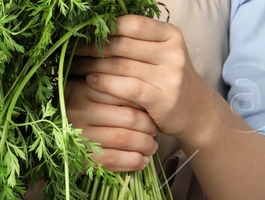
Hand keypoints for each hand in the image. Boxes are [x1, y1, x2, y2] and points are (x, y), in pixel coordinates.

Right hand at [65, 78, 158, 171]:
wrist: (42, 136)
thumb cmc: (72, 111)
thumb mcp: (86, 91)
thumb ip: (110, 87)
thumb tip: (147, 90)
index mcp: (83, 89)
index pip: (126, 93)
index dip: (146, 103)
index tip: (153, 110)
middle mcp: (78, 110)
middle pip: (129, 117)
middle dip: (149, 127)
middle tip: (155, 131)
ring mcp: (76, 136)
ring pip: (124, 139)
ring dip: (145, 145)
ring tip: (151, 147)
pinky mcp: (77, 158)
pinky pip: (112, 160)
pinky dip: (132, 162)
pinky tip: (141, 161)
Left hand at [70, 15, 218, 148]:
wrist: (196, 110)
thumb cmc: (166, 79)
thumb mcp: (158, 54)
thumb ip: (134, 42)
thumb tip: (93, 30)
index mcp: (170, 35)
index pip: (131, 24)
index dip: (103, 28)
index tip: (81, 33)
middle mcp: (173, 52)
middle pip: (122, 45)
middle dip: (92, 47)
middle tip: (69, 51)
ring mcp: (171, 76)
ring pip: (121, 66)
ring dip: (92, 66)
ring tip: (72, 67)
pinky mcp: (164, 99)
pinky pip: (129, 88)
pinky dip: (106, 84)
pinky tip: (89, 81)